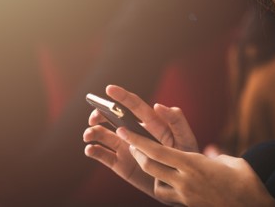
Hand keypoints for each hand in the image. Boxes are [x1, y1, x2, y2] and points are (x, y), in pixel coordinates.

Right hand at [83, 85, 197, 200]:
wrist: (179, 185)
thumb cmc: (185, 158)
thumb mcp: (185, 139)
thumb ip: (176, 121)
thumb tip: (158, 105)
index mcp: (150, 123)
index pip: (135, 106)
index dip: (122, 96)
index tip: (109, 89)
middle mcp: (135, 132)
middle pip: (113, 118)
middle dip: (100, 114)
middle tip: (94, 118)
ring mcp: (126, 147)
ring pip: (104, 135)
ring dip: (93, 132)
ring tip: (89, 135)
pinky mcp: (120, 164)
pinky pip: (103, 155)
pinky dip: (93, 151)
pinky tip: (91, 149)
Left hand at [119, 128, 274, 206]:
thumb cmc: (246, 181)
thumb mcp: (230, 161)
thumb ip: (215, 155)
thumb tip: (209, 152)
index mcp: (194, 163)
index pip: (157, 150)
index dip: (137, 140)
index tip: (123, 131)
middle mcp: (185, 180)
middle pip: (150, 166)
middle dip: (136, 153)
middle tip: (129, 143)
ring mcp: (185, 196)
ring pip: (156, 183)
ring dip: (149, 172)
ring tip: (148, 161)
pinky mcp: (187, 206)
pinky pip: (167, 196)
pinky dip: (163, 186)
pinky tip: (167, 180)